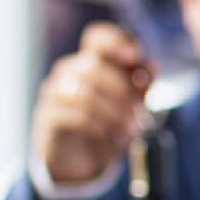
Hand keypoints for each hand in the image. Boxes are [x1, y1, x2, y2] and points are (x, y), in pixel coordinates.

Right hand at [32, 22, 152, 187]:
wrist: (79, 161)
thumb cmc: (106, 126)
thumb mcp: (130, 107)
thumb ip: (140, 87)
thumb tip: (152, 66)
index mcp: (90, 62)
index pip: (97, 37)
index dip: (116, 41)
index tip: (135, 57)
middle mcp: (68, 71)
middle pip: (94, 66)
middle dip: (122, 92)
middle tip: (139, 115)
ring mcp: (54, 92)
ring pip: (84, 91)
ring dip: (113, 113)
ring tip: (129, 131)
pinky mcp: (47, 116)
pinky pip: (74, 115)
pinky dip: (99, 127)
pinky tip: (111, 139)